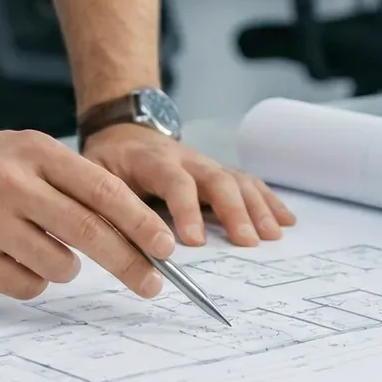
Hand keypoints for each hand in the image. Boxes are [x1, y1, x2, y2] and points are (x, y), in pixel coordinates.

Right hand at [0, 130, 176, 300]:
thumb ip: (74, 185)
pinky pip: (26, 285)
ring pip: (60, 265)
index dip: (140, 222)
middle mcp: (13, 184)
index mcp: (35, 152)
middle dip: (129, 263)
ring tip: (38, 248)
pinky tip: (9, 259)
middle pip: (90, 233)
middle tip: (151, 283)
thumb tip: (136, 232)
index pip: (103, 189)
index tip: (166, 247)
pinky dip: (30, 281)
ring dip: (64, 268)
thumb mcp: (26, 154)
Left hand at [82, 124, 294, 247]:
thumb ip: (108, 209)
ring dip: (257, 208)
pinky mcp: (219, 173)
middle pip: (216, 179)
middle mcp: (186, 159)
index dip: (186, 209)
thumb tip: (117, 248)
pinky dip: (269, 201)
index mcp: (152, 160)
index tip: (195, 241)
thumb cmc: (109, 163)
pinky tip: (286, 221)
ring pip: (237, 180)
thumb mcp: (95, 179)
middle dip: (234, 211)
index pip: (174, 181)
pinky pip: (248, 183)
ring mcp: (206, 164)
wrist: (124, 133)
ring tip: (272, 236)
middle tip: (247, 243)